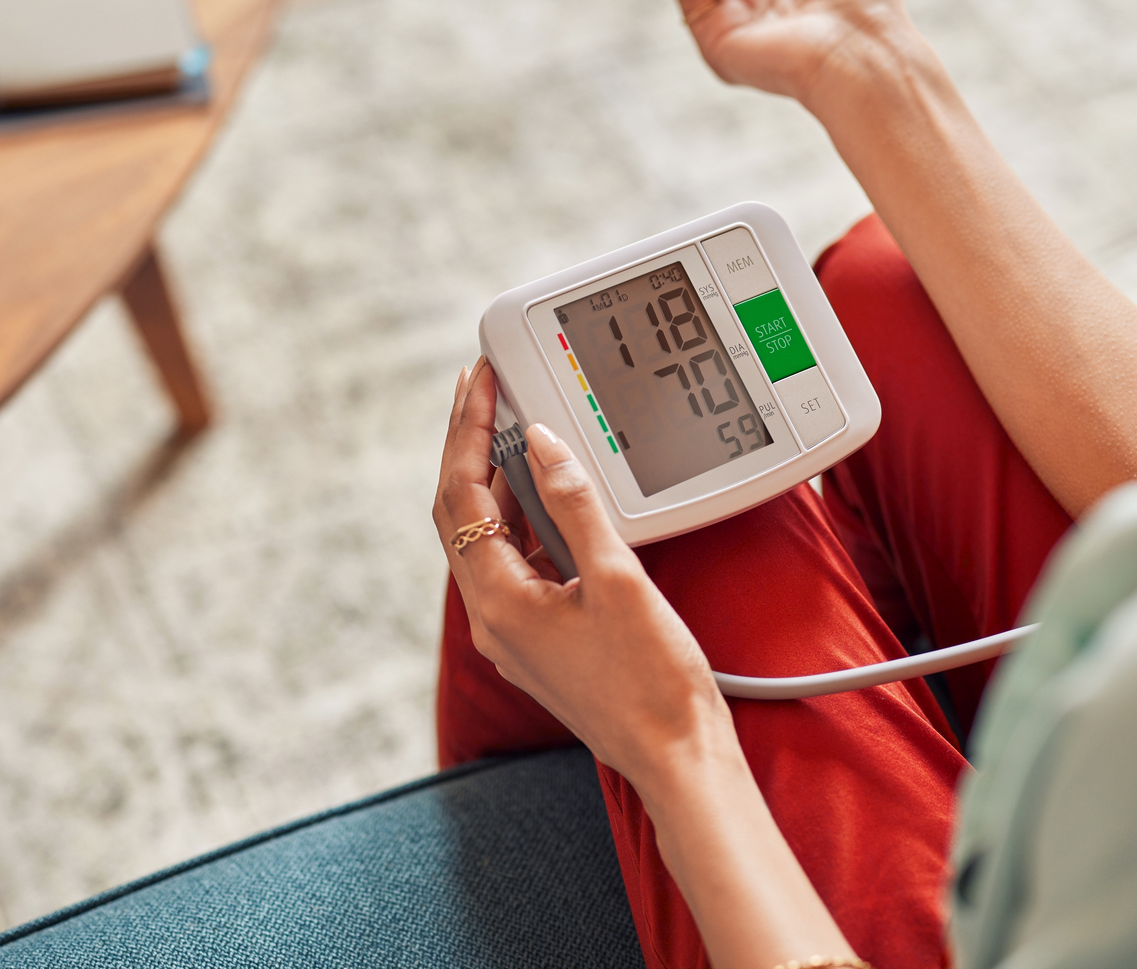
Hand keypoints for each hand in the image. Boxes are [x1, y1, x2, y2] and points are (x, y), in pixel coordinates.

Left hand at [432, 360, 733, 788]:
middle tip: (480, 389)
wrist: (677, 756)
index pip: (460, 494)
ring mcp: (513, 631)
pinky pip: (513, 562)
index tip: (478, 381)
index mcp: (498, 602)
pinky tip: (544, 491)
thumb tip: (542, 445)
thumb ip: (575, 506)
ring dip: (493, 479)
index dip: (466, 430)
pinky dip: (520, 516)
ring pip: (484, 537)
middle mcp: (492, 617)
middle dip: (468, 446)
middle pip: (459, 512)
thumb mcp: (617, 580)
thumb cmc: (652, 683)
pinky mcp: (539, 638)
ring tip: (508, 424)